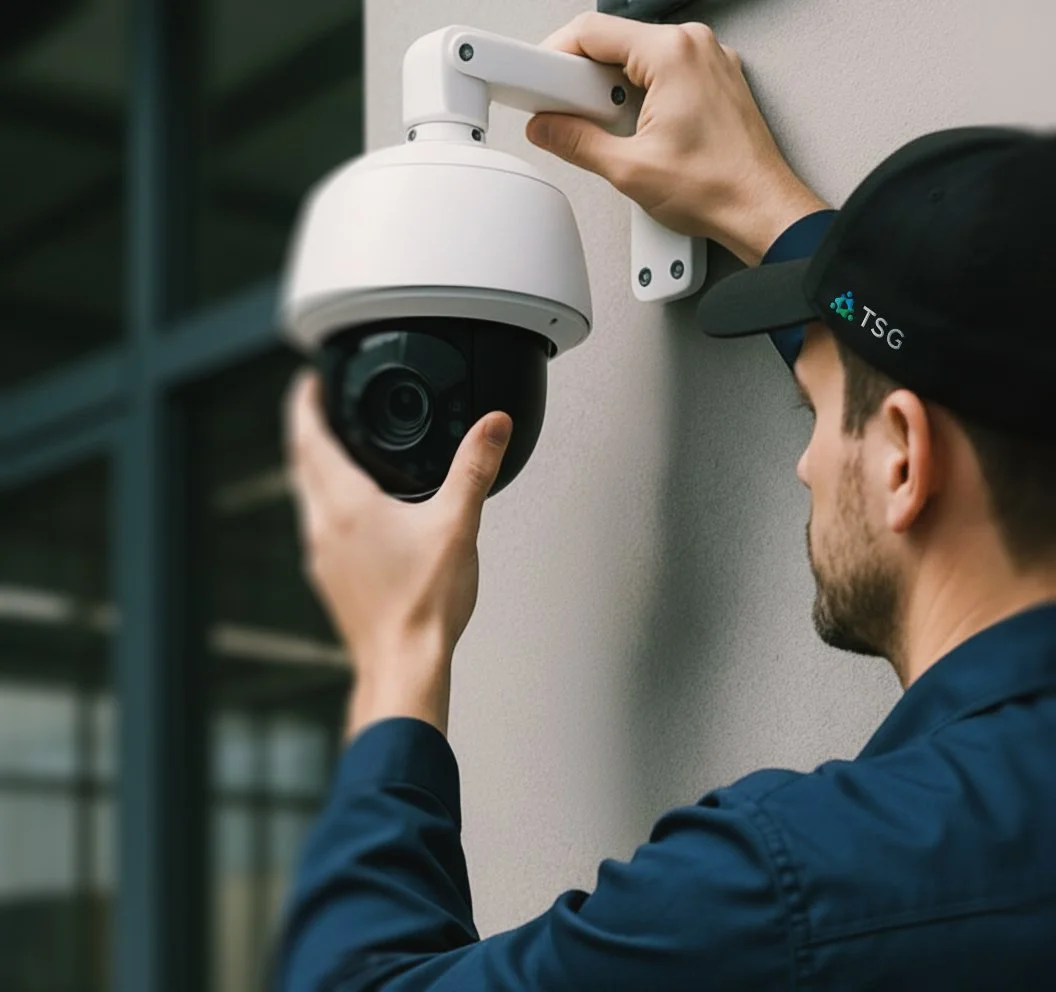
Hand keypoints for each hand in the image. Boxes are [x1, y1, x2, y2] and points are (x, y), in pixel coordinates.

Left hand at [285, 371, 512, 737]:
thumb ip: (474, 468)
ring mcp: (323, 557)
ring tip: (336, 452)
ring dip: (314, 468)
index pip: (309, 438)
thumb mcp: (458, 525)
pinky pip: (320, 527)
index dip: (304, 403)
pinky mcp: (331, 579)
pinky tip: (355, 513)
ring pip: (307, 497)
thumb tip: (492, 425)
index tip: (306, 383)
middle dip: (307, 430)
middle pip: (301, 464)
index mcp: (347, 506)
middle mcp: (324, 528)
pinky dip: (328, 502)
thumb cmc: (423, 607)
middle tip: (318, 408)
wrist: (404, 666)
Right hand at [527, 12, 827, 265]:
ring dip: (612, 95)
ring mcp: (707, 63)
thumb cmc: (719, 189)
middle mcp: (694, 47)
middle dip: (583, 83)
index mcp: (672, 53)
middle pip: (613, 44)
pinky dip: (640, 99)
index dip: (553, 58)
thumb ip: (576, 142)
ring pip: (637, 62)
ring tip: (614, 133)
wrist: (760, 211)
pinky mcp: (712, 83)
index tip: (536, 82)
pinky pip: (662, 76)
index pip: (591, 32)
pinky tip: (637, 132)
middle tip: (570, 118)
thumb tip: (548, 129)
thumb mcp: (628, 169)